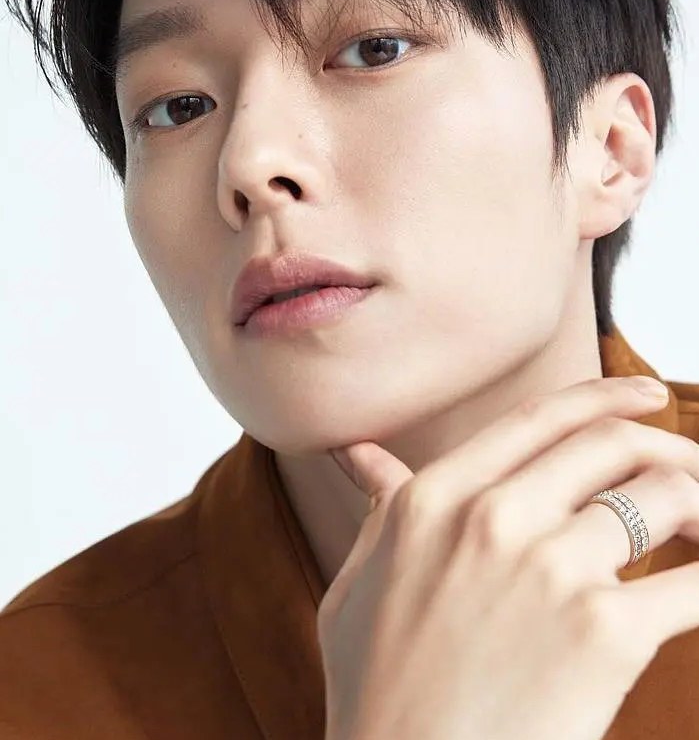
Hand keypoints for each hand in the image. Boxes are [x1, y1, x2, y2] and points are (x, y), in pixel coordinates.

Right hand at [318, 376, 698, 739]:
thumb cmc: (378, 687)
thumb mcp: (359, 582)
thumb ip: (380, 506)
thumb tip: (359, 454)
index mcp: (437, 497)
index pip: (542, 418)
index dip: (608, 395)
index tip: (648, 396)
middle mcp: (495, 515)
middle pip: (611, 445)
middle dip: (668, 448)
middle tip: (692, 470)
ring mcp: (551, 569)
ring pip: (661, 499)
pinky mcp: (603, 633)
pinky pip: (691, 584)